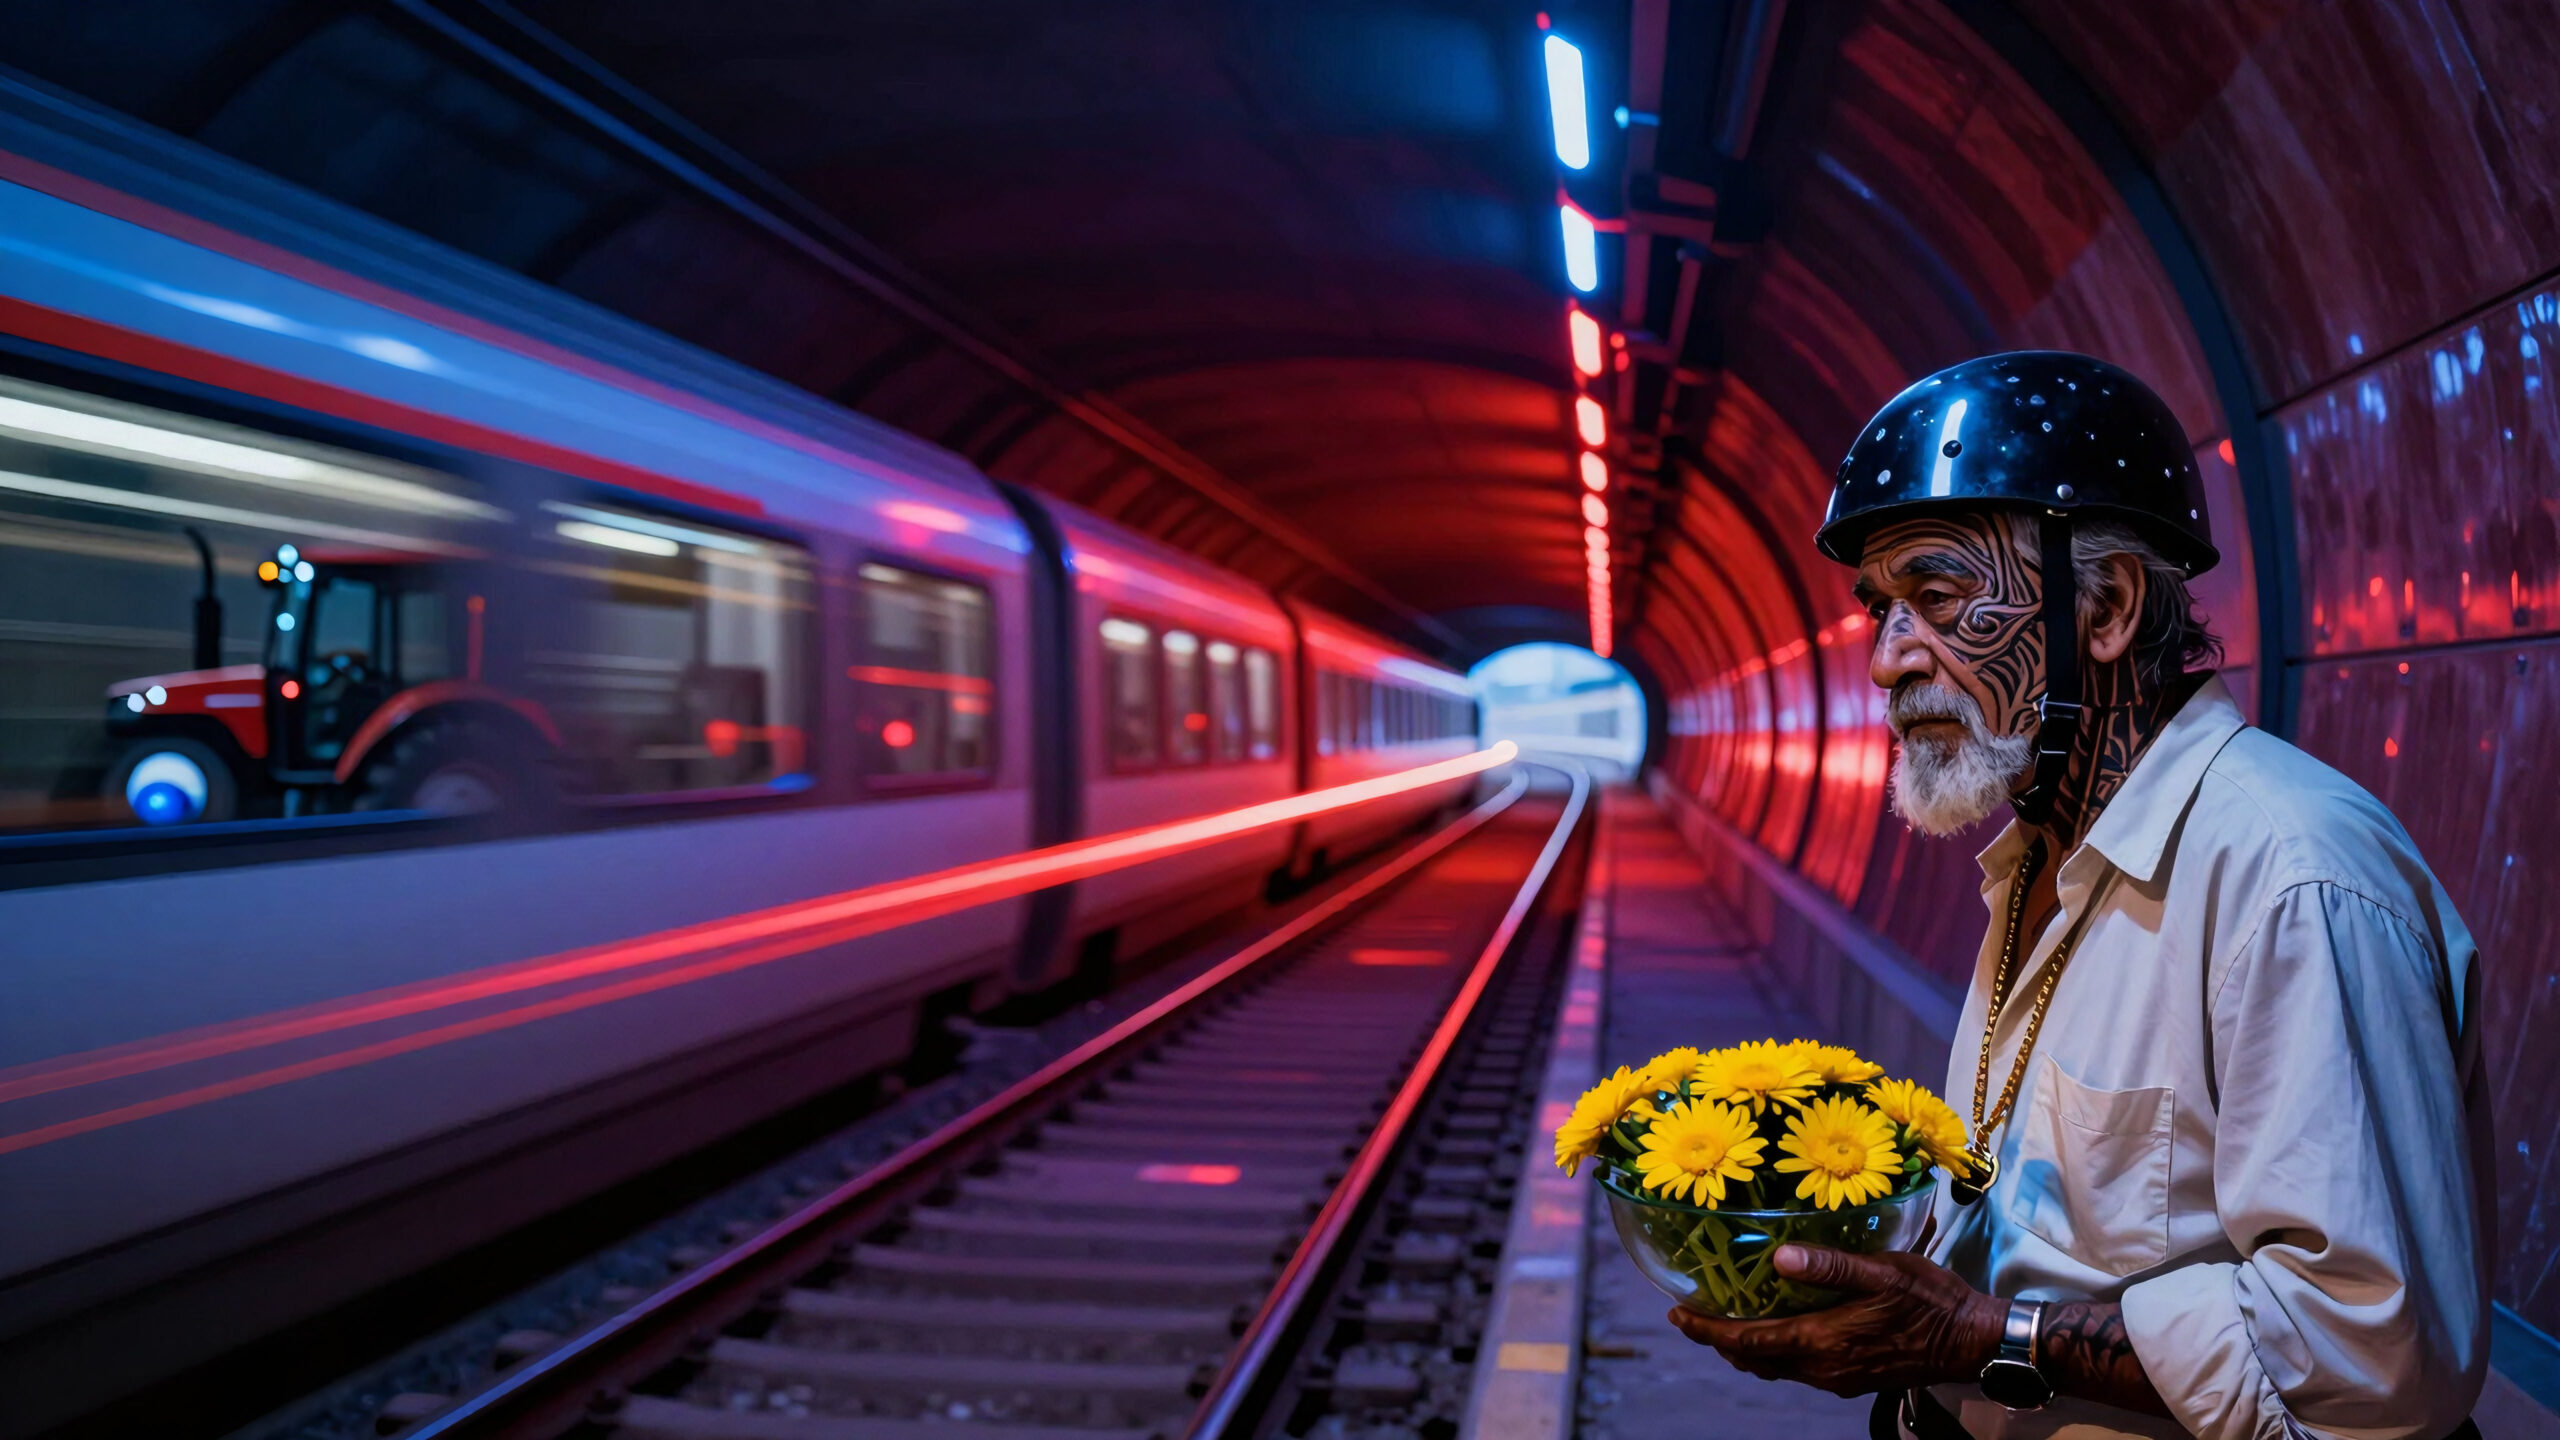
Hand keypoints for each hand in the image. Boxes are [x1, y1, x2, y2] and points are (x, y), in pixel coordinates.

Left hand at [1666, 1243, 2005, 1396]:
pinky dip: (1773, 1350)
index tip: (1677, 1313)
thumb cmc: (1930, 1300)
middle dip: (1718, 1338)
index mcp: (1822, 1341)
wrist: (1972, 1341)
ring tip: (1724, 1319)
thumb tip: (1779, 1259)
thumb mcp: (1882, 1271)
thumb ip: (1831, 1265)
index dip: (1707, 1329)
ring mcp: (1838, 1377)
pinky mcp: (1852, 1377)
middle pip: (1754, 1358)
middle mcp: (1823, 1367)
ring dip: (1745, 1346)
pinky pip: (1798, 1369)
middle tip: (1691, 1313)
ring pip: (1775, 1366)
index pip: (1748, 1340)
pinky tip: (1775, 1328)